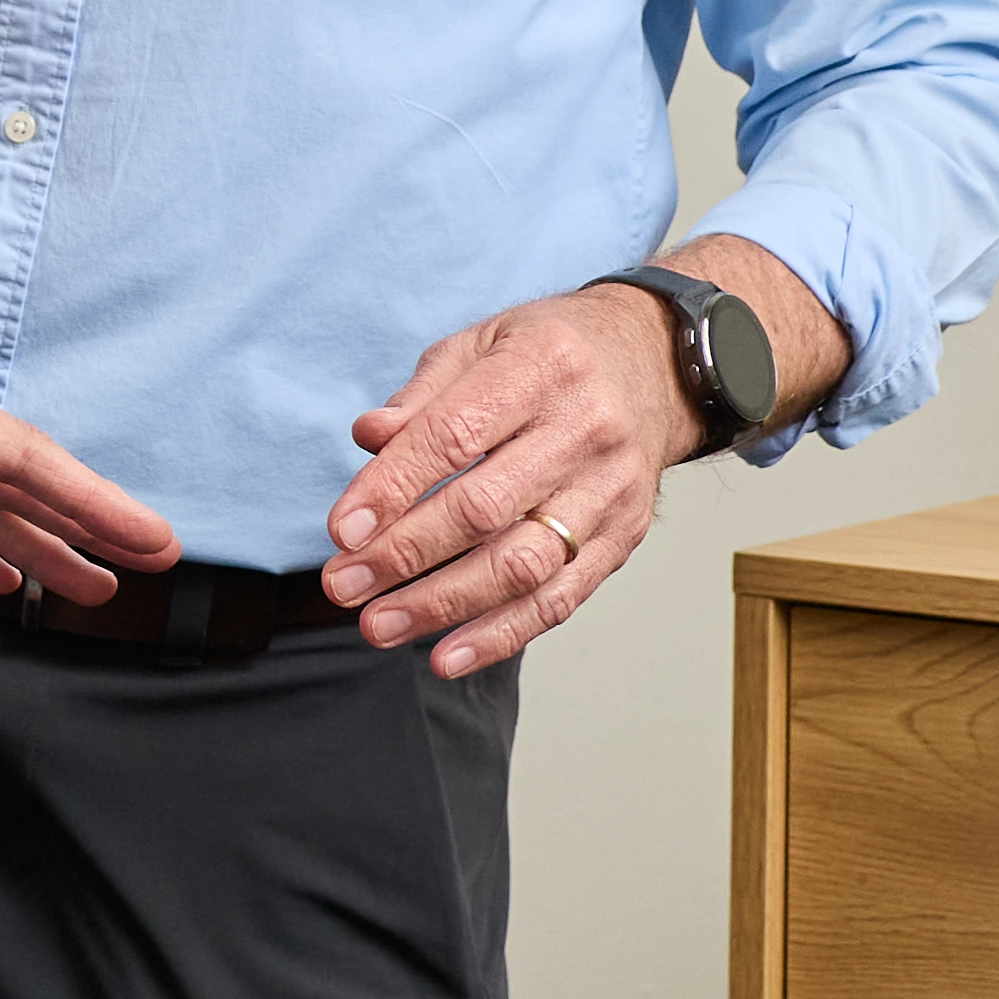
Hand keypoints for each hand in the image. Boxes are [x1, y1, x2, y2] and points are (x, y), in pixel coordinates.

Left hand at [324, 288, 690, 676]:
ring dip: (443, 605)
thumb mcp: (482, 343)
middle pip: (484, 510)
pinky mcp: (623, 537)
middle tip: (343, 585)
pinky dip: (501, 634)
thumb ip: (423, 396)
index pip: (453, 436)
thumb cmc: (552, 356)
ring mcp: (609, 489)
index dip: (393, 488)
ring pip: (522, 565)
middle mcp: (584, 430)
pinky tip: (447, 655)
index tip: (342, 530)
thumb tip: (370, 439)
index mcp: (540, 368)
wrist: (656, 368)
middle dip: (403, 555)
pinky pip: (560, 598)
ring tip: (380, 626)